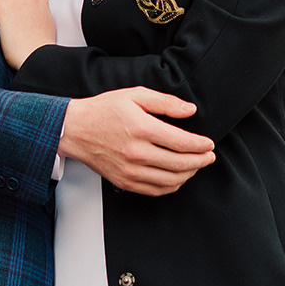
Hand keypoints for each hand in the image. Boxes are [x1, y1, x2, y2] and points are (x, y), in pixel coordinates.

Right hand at [59, 87, 215, 195]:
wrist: (75, 130)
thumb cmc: (104, 110)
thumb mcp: (135, 95)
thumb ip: (165, 102)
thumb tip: (190, 110)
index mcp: (141, 129)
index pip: (181, 143)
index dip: (200, 145)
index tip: (209, 144)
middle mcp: (136, 153)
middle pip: (180, 164)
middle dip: (200, 161)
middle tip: (209, 156)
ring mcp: (130, 171)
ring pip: (170, 180)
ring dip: (189, 174)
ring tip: (196, 165)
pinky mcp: (124, 182)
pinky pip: (156, 190)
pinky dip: (172, 185)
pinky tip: (178, 176)